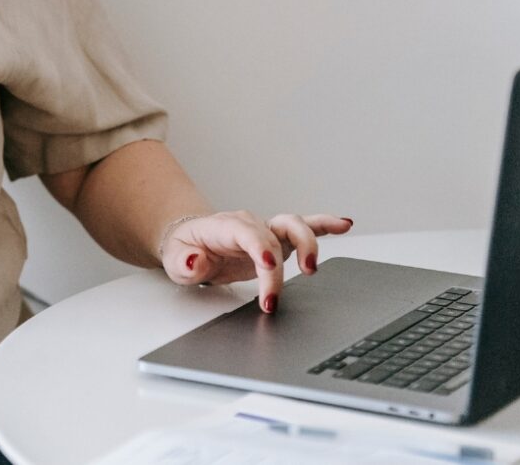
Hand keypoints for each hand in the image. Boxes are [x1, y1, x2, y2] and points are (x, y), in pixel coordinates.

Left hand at [159, 211, 352, 312]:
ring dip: (308, 244)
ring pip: (294, 226)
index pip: (247, 234)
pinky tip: (344, 225)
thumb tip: (196, 261)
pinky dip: (325, 225)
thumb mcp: (175, 261)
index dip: (260, 248)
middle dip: (280, 265)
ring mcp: (265, 230)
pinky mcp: (277, 240)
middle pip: (273, 235)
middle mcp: (249, 224)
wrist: (191, 243)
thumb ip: (185, 262)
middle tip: (276, 295)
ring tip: (312, 268)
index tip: (269, 266)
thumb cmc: (185, 250)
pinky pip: (304, 227)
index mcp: (224, 227)